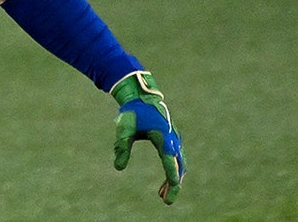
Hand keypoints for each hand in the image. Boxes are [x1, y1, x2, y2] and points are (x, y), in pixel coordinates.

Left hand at [111, 71, 185, 203]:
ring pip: (178, 164)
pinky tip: (165, 183)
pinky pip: (176, 159)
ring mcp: (174, 139)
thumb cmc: (132, 113)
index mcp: (162, 135)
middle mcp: (172, 138)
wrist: (141, 97)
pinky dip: (173, 172)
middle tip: (166, 201)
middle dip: (173, 183)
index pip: (169, 158)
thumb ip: (121, 147)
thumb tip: (119, 168)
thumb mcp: (124, 129)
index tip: (174, 186)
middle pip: (178, 165)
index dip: (171, 173)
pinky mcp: (172, 140)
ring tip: (163, 195)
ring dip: (173, 180)